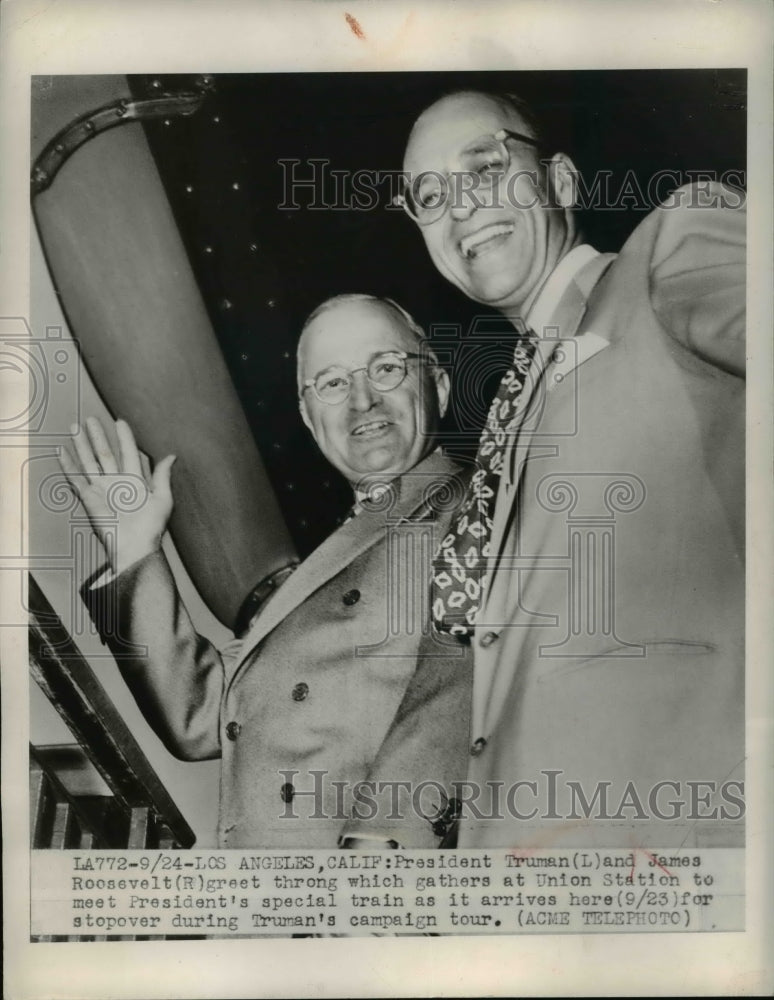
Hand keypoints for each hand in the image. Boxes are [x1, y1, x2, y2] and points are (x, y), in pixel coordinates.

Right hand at [58, 417, 176, 574]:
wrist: (133, 547)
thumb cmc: (151, 527)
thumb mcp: (163, 499)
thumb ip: (163, 476)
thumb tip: (172, 456)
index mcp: (135, 481)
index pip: (129, 453)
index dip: (125, 438)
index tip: (120, 422)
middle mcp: (117, 483)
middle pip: (106, 454)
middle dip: (98, 436)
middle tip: (91, 419)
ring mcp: (101, 489)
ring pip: (89, 461)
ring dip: (82, 445)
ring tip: (74, 427)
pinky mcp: (89, 498)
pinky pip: (76, 478)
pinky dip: (67, 465)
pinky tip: (61, 451)